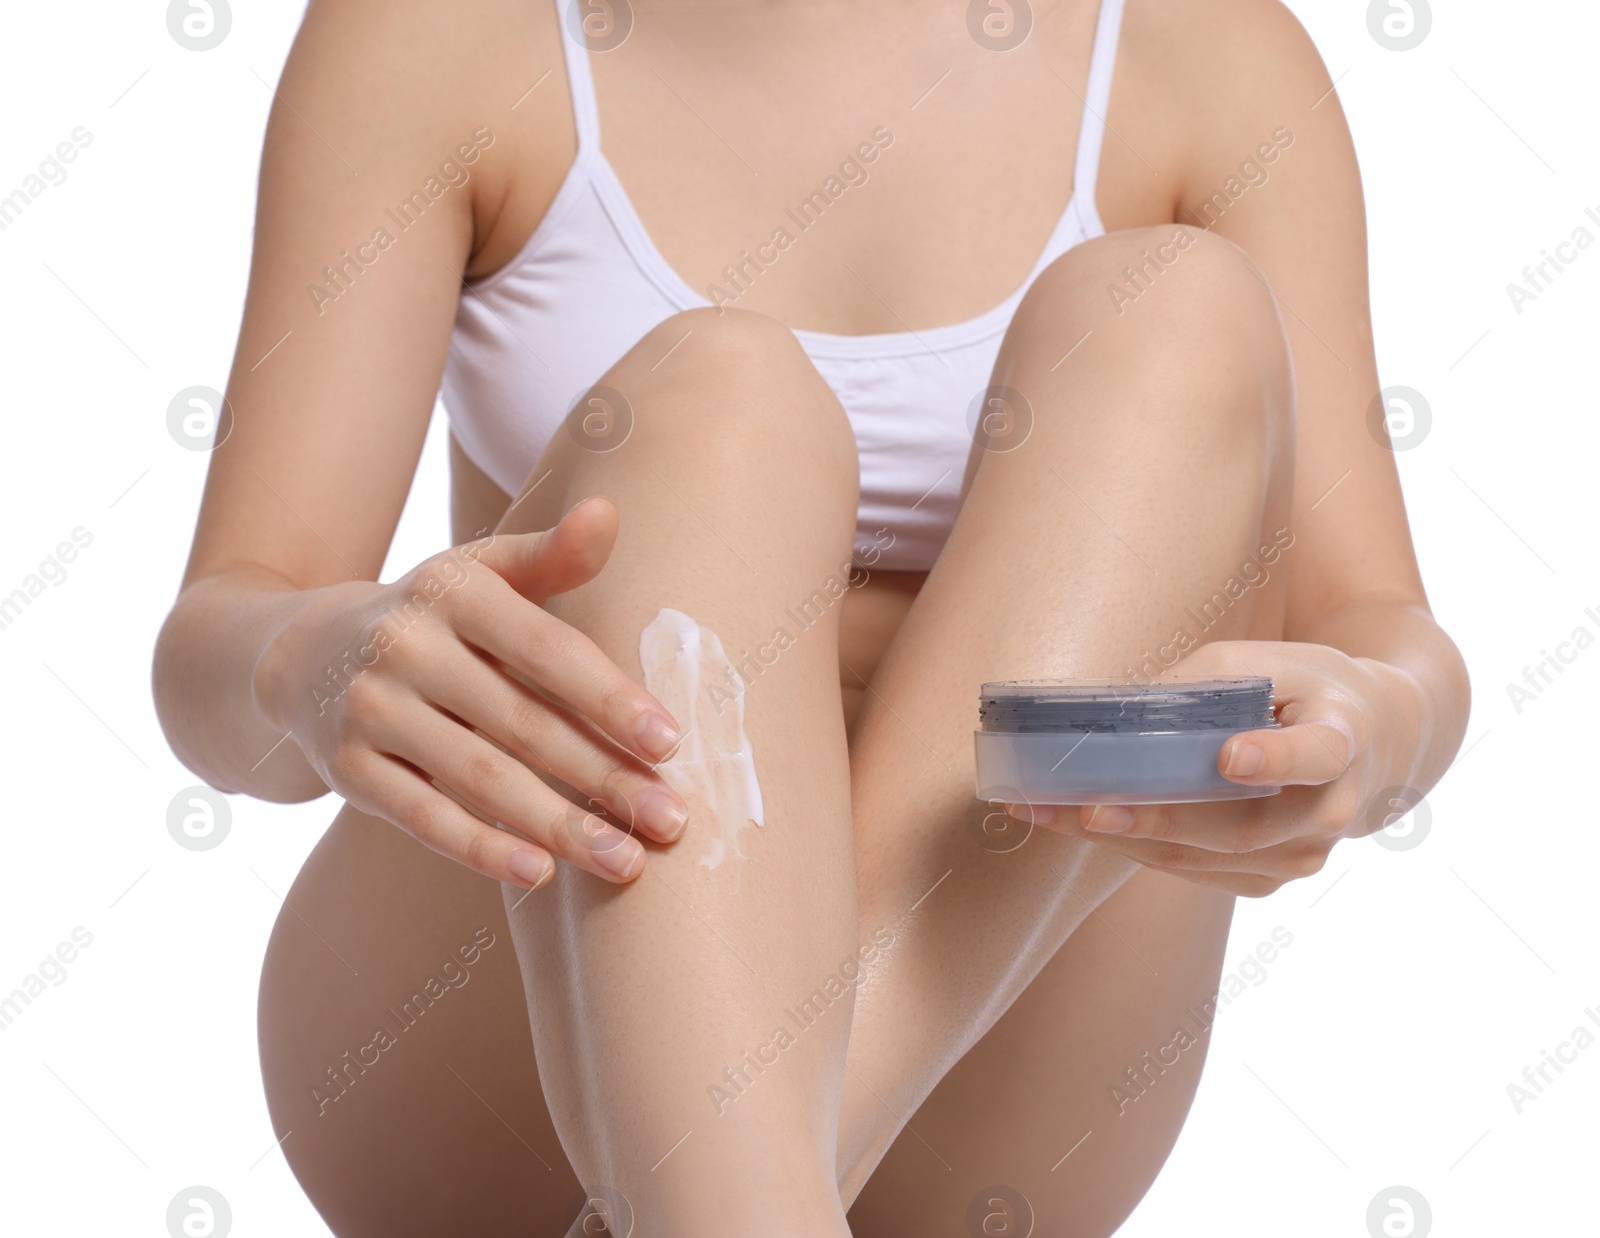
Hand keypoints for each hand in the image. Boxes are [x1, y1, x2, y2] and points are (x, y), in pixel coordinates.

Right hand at [255, 497, 687, 888]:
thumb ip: (551, 556)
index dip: (610, 699)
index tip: (670, 744)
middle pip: (524, 724)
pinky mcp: (348, 769)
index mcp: (455, 592)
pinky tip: (541, 873)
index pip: (548, 650)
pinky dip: (482, 849)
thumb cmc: (432, 617)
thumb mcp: (482, 573)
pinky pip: (424, 817)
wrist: (301, 652)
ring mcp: (372, 710)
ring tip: (627, 862)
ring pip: (481, 778)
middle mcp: (407, 647)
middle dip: (604, 778)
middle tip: (670, 820)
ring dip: (560, 826)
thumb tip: (610, 516)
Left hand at [1014, 641, 1423, 895]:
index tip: (1230, 757)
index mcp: (1343, 739)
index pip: (1315, 754)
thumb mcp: (1262, 662)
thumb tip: (1113, 712)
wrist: (1373, 741)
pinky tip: (1078, 827)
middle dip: (1156, 819)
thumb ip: (1200, 686)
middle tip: (1089, 808)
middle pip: (1239, 825)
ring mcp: (1303, 855)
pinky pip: (1196, 871)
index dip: (1275, 759)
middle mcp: (1332, 810)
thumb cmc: (1304, 688)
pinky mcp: (1271, 879)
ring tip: (1053, 816)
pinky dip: (1136, 848)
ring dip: (1125, 839)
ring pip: (1206, 857)